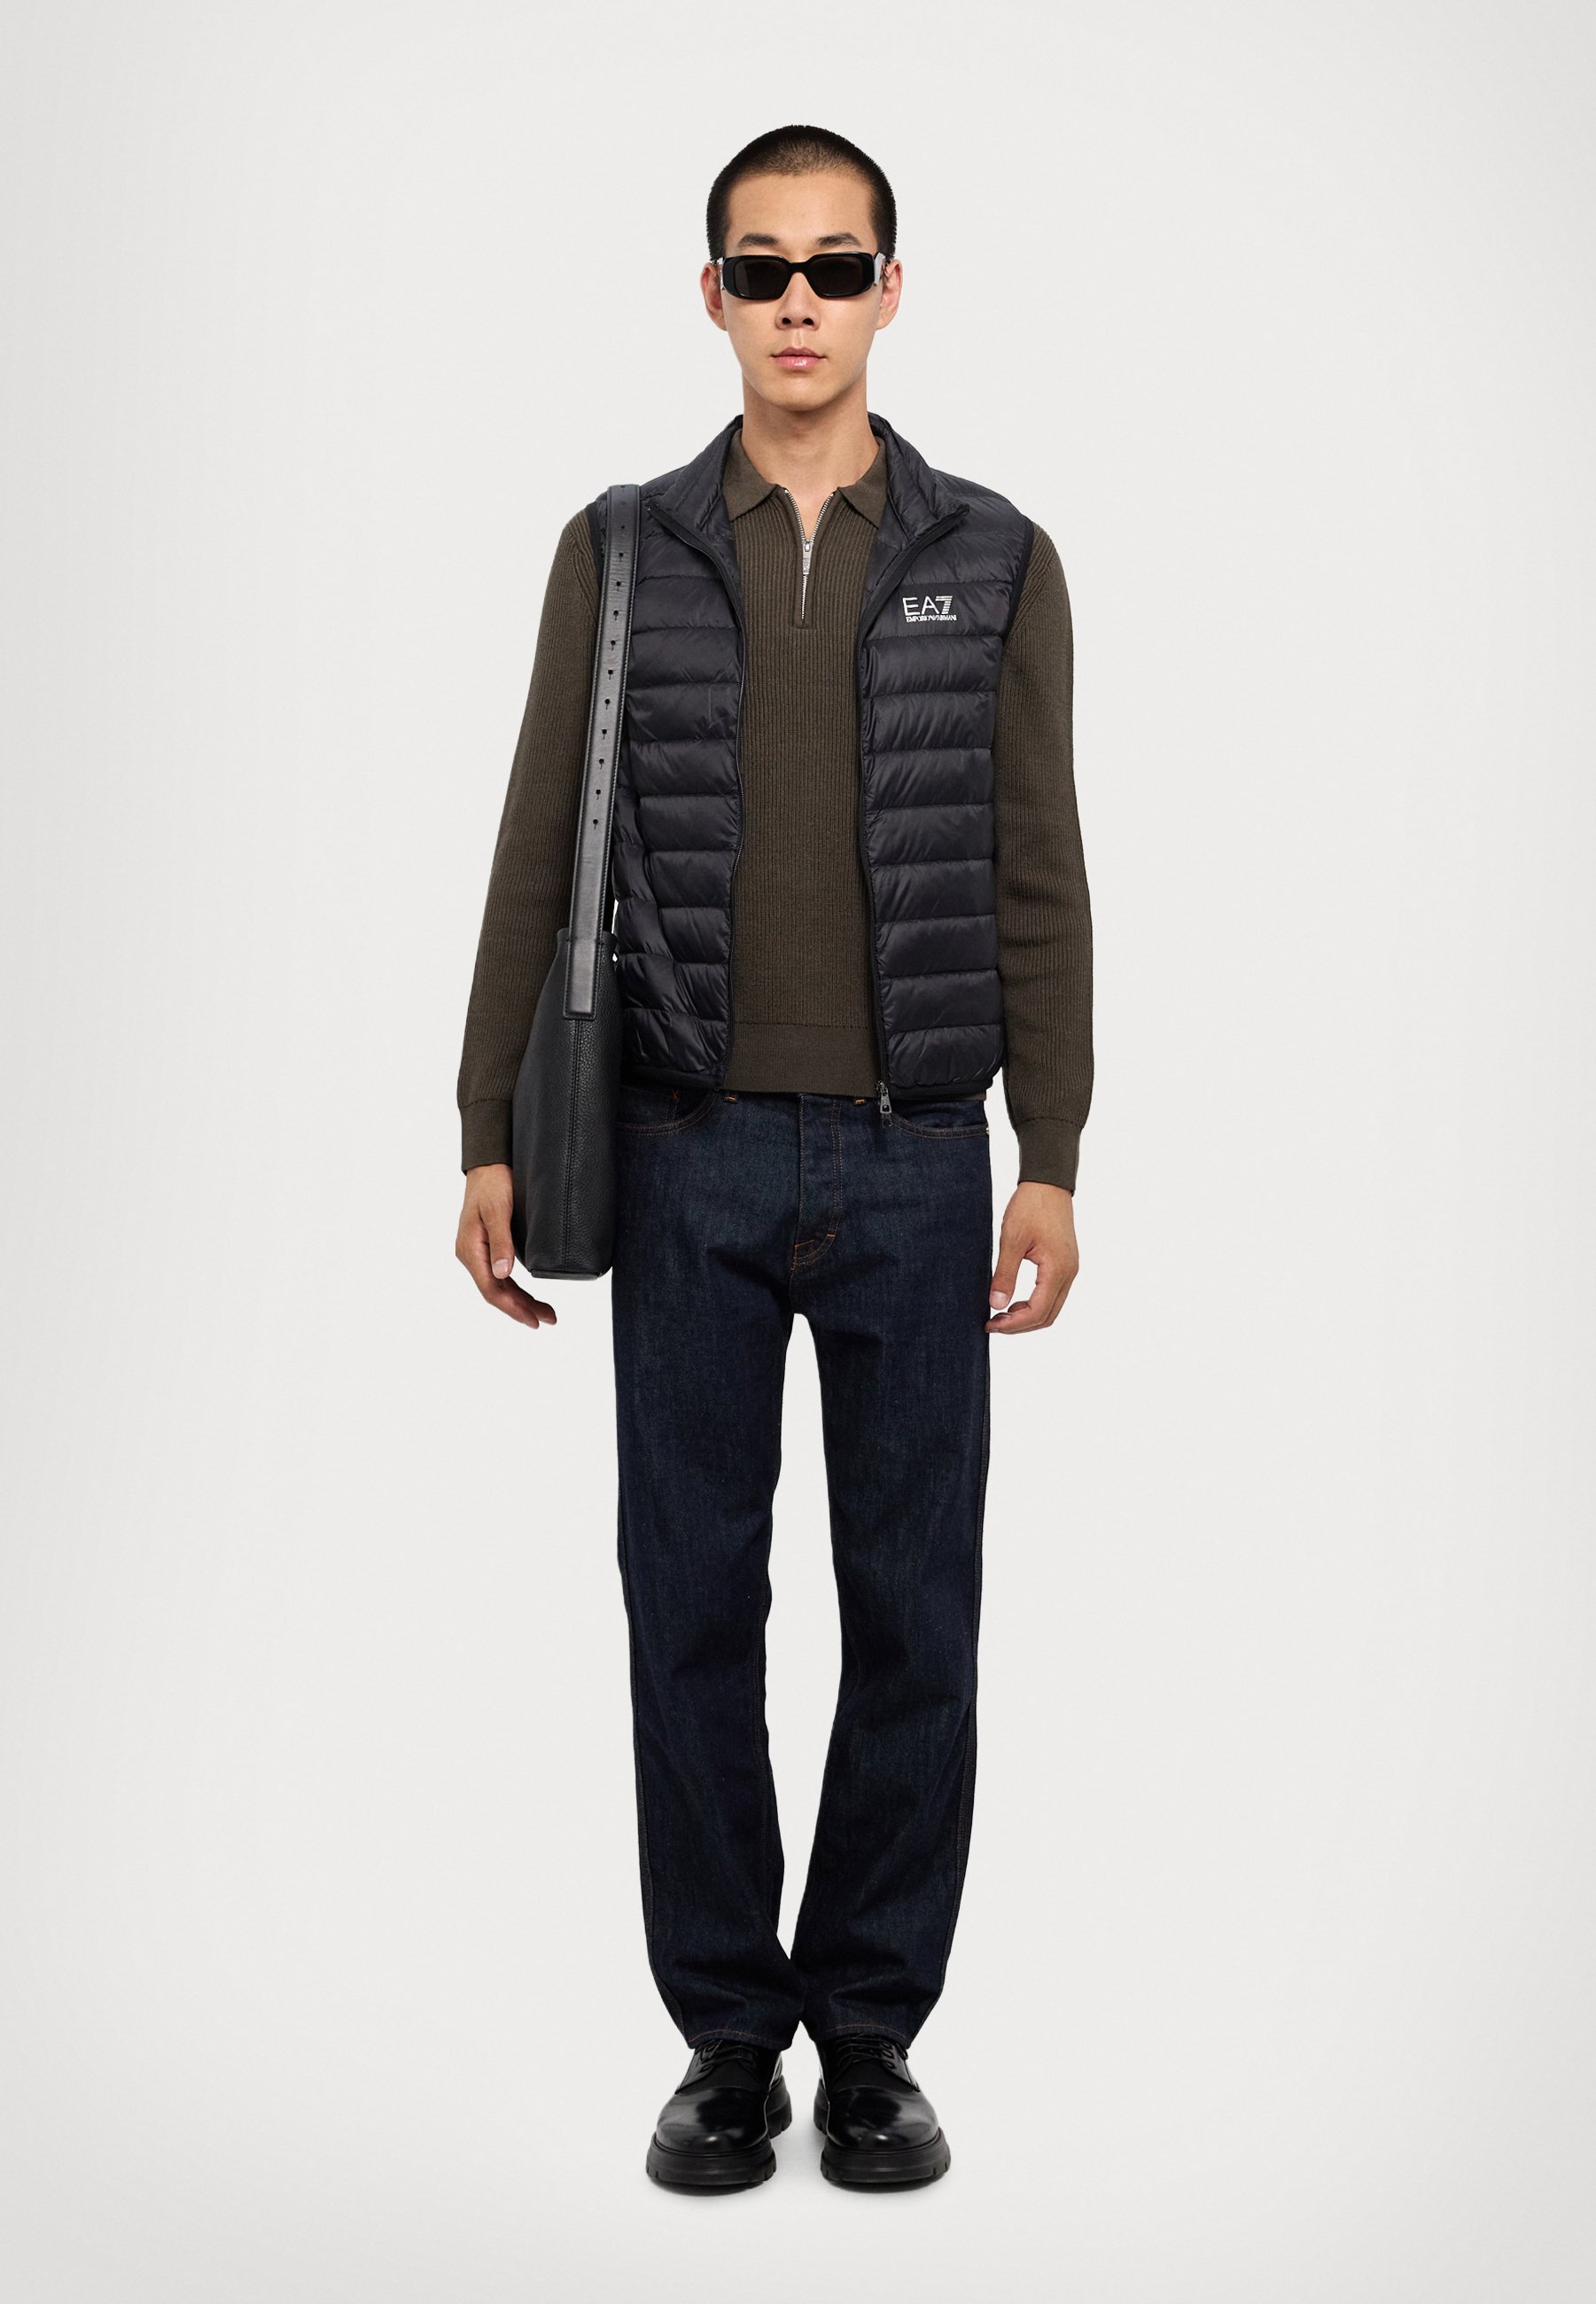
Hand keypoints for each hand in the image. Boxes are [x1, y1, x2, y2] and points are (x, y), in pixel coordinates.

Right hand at [455, 1164, 557, 1328]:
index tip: (533, 1320)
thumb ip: (501, 1241)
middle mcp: (472, 1254)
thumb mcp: (497, 1210)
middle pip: (497, 1292)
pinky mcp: (488, 1246)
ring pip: (500, 1285)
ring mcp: (479, 1251)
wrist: (488, 1163)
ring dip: (521, 1300)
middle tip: (548, 1320)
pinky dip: (516, 1287)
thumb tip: (504, 1274)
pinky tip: (529, 1294)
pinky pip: (501, 1274)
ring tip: (545, 1313)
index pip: (491, 1289)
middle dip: (521, 1308)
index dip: (513, 1308)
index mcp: (470, 1249)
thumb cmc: (492, 1183)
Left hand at [987, 1182, 1078, 1333]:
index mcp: (1057, 1269)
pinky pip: (1053, 1294)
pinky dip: (1034, 1303)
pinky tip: (1014, 1300)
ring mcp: (1069, 1269)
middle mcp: (1069, 1273)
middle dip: (1019, 1325)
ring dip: (1027, 1316)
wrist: (1048, 1183)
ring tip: (1000, 1313)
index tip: (990, 1324)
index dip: (1013, 1324)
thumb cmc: (1030, 1207)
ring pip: (1051, 1308)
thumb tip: (996, 1305)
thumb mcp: (1012, 1240)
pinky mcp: (1065, 1264)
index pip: (1037, 1312)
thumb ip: (1005, 1274)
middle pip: (1047, 1316)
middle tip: (992, 1324)